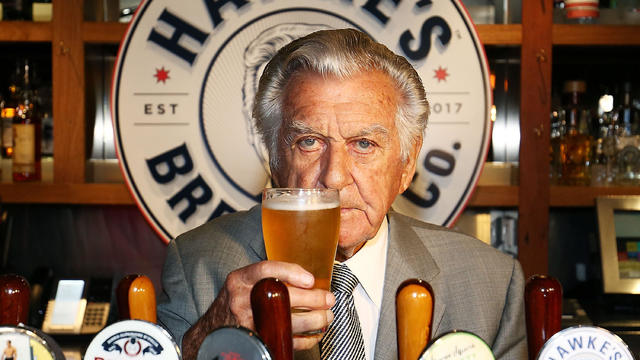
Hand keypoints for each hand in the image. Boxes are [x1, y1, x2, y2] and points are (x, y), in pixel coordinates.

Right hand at [182, 261, 334, 358]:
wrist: (212, 331)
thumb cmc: (235, 303)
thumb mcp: (243, 283)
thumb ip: (267, 278)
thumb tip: (307, 280)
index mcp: (240, 279)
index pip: (266, 269)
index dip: (291, 272)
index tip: (310, 280)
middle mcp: (241, 299)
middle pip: (282, 297)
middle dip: (312, 299)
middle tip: (328, 299)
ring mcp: (246, 322)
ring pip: (287, 322)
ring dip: (313, 320)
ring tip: (327, 316)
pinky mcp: (255, 340)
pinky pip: (284, 341)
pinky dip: (304, 339)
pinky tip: (315, 334)